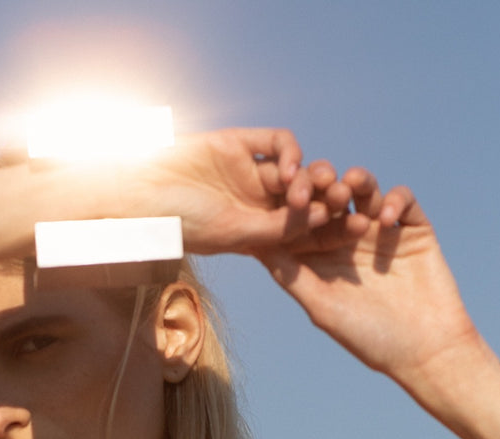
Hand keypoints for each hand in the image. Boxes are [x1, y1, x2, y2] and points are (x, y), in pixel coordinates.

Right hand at [136, 128, 347, 255]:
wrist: (141, 194)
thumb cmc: (183, 224)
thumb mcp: (236, 233)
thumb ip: (278, 227)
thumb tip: (323, 217)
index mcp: (260, 235)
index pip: (307, 232)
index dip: (335, 230)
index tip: (358, 228)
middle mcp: (259, 204)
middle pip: (308, 200)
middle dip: (329, 200)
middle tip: (343, 200)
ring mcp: (250, 173)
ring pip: (296, 171)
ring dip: (310, 177)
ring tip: (311, 187)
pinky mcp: (240, 144)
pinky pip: (277, 142)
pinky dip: (290, 151)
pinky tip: (291, 164)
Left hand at [258, 171, 485, 391]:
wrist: (425, 350)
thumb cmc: (369, 338)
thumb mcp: (322, 308)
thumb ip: (291, 276)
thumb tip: (254, 244)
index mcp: (322, 257)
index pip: (303, 220)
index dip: (292, 203)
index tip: (281, 192)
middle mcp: (349, 239)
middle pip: (331, 198)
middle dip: (323, 184)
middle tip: (317, 178)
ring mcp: (381, 230)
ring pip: (365, 190)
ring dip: (356, 182)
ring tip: (348, 187)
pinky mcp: (413, 228)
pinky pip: (403, 199)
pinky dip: (394, 201)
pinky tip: (385, 219)